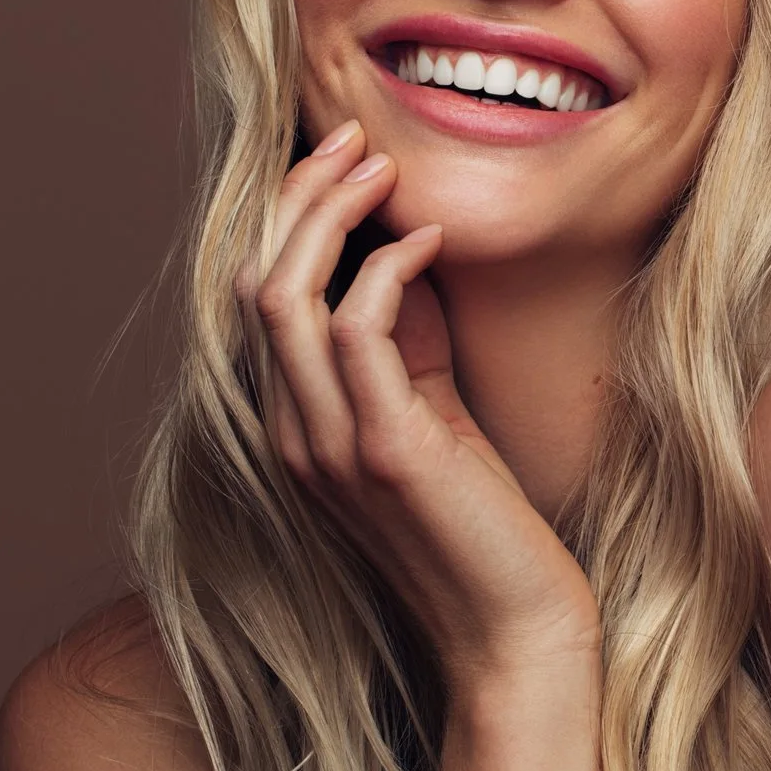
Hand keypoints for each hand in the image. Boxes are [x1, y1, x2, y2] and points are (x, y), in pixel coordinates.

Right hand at [238, 120, 600, 690]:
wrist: (514, 635)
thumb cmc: (485, 526)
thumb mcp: (430, 416)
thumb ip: (403, 347)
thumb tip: (404, 254)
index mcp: (296, 427)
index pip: (259, 296)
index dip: (288, 215)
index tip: (340, 155)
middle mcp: (293, 435)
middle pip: (255, 280)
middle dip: (296, 195)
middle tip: (353, 135)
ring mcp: (330, 446)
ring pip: (284, 294)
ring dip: (329, 213)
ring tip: (383, 165)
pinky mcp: (386, 451)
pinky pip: (356, 330)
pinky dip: (387, 266)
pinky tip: (431, 238)